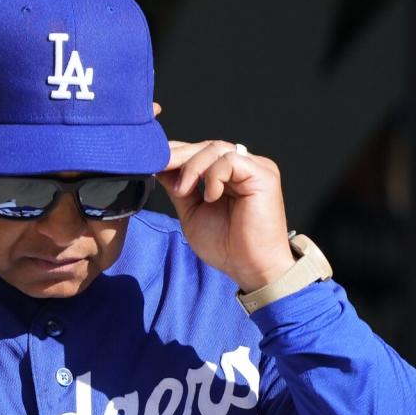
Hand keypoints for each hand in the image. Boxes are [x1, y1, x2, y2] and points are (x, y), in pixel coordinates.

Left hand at [158, 140, 295, 291]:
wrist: (250, 268)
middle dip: (178, 156)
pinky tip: (210, 197)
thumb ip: (180, 188)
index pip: (199, 151)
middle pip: (205, 146)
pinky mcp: (263, 174)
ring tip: (183, 191)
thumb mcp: (192, 213)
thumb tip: (160, 168)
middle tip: (159, 167)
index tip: (152, 163)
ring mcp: (254, 168)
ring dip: (192, 167)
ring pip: (216, 149)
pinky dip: (214, 176)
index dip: (175, 154)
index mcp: (227, 175)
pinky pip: (231, 160)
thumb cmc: (226, 246)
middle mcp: (242, 167)